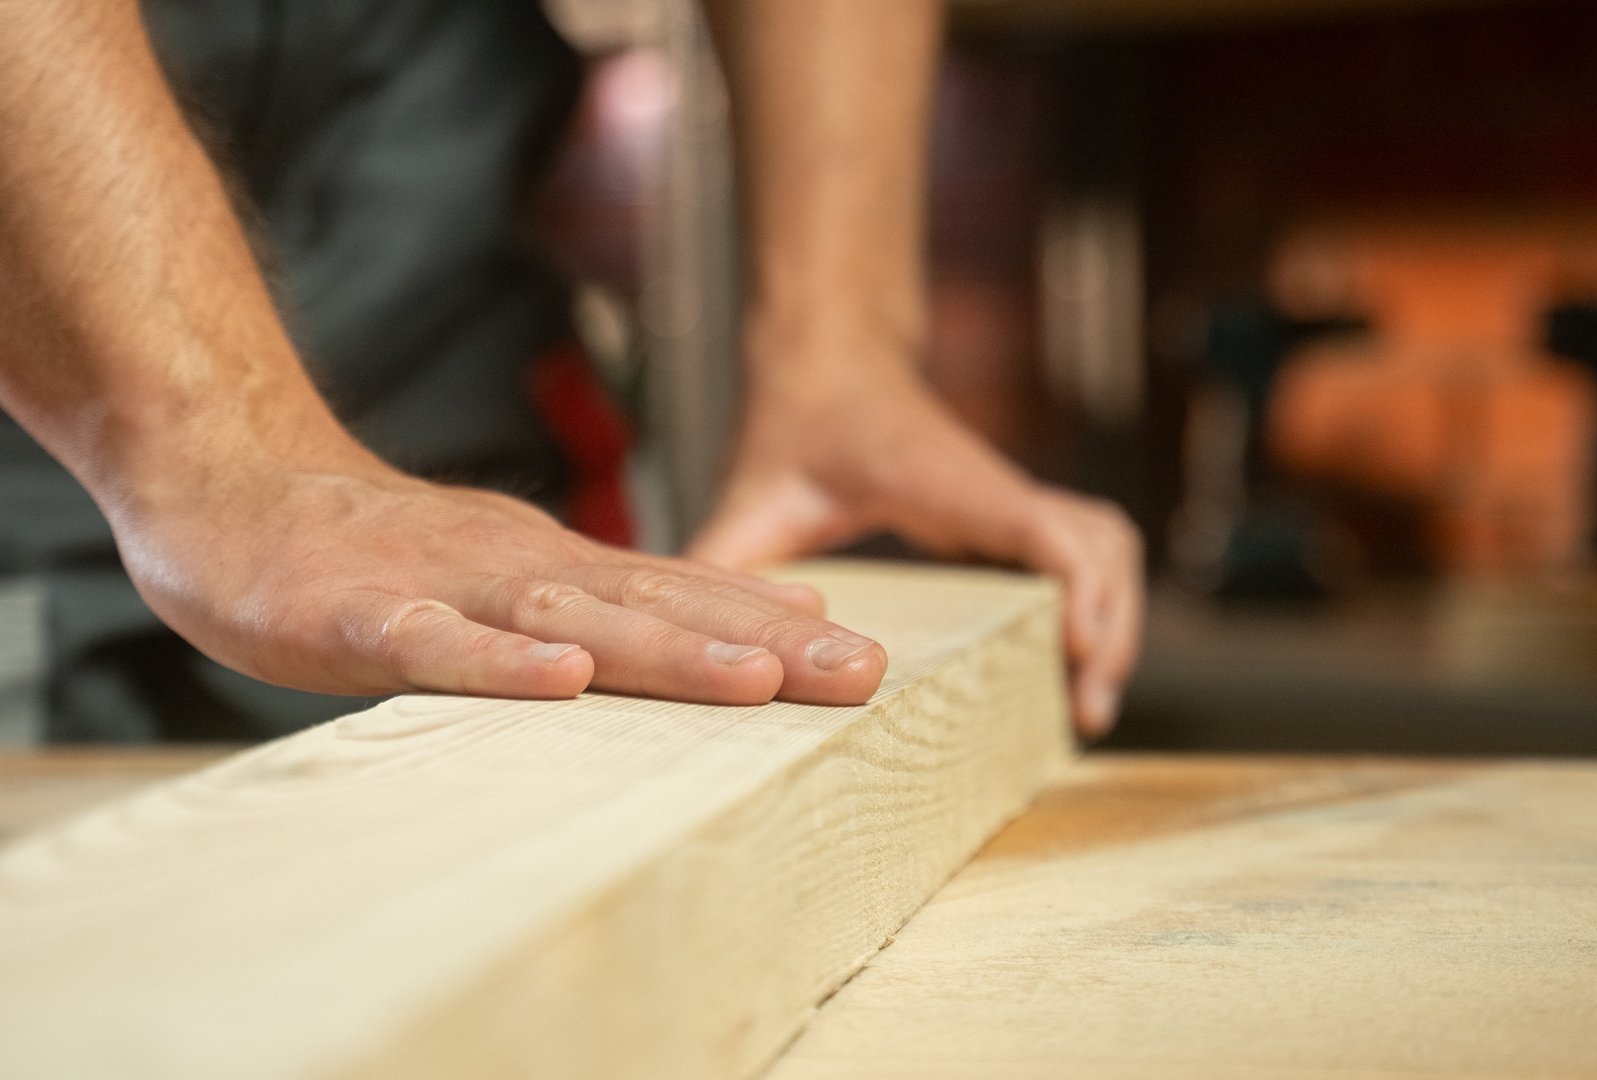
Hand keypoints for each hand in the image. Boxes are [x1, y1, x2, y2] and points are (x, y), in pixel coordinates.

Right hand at [108, 446, 886, 705]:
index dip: (777, 629)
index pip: (685, 598)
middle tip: (861, 673)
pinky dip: (497, 661)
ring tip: (756, 678)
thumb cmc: (377, 550)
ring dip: (665, 650)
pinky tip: (559, 677)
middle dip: (763, 645)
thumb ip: (611, 599)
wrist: (231, 481)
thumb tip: (739, 625)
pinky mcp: (358, 614)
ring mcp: (444, 587)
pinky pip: (434, 643)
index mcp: (558, 567)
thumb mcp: (510, 572)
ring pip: (570, 620)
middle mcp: (521, 568)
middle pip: (657, 610)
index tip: (868, 662)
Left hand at [688, 361, 1142, 736]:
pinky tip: (1068, 659)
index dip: (1081, 591)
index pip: (1048, 527)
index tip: (1079, 660)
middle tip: (1086, 712)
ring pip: (1107, 543)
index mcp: (948, 482)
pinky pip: (1083, 547)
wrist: (826, 361)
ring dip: (1117, 614)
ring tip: (1089, 698)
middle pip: (1104, 543)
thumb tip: (667, 638)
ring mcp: (1008, 496)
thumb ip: (718, 561)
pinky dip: (1097, 598)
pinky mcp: (1007, 510)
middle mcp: (994, 487)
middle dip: (1114, 625)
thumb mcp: (752, 498)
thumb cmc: (794, 428)